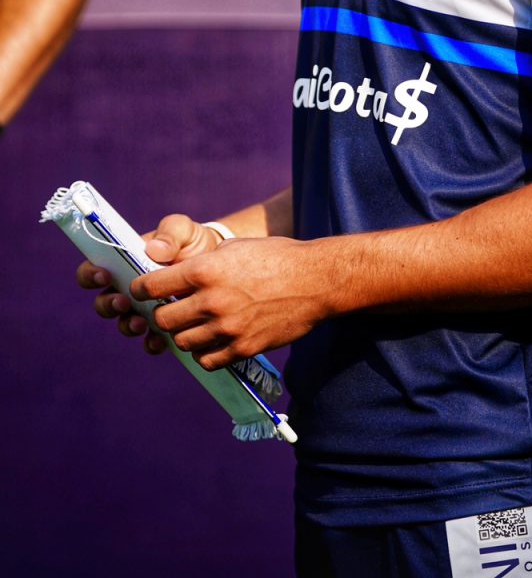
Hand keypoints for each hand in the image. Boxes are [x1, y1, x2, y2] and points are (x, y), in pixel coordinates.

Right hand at [75, 214, 220, 354]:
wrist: (220, 264)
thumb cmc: (193, 241)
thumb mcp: (183, 229)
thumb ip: (170, 232)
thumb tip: (154, 249)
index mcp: (124, 262)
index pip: (93, 270)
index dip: (91, 275)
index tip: (105, 275)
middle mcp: (128, 289)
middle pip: (103, 303)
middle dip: (109, 305)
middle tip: (123, 302)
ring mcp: (143, 310)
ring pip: (123, 324)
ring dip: (128, 326)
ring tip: (141, 323)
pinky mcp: (162, 327)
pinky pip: (150, 341)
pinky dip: (152, 343)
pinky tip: (161, 339)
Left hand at [131, 235, 331, 368]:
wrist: (314, 280)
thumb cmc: (275, 257)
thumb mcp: (234, 248)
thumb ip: (203, 264)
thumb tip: (176, 274)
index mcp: (205, 270)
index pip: (152, 286)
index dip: (141, 289)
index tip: (141, 291)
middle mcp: (211, 300)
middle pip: (163, 319)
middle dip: (162, 314)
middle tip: (171, 309)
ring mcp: (227, 328)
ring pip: (182, 342)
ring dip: (183, 333)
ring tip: (194, 324)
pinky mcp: (242, 348)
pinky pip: (207, 359)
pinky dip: (204, 352)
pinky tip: (212, 340)